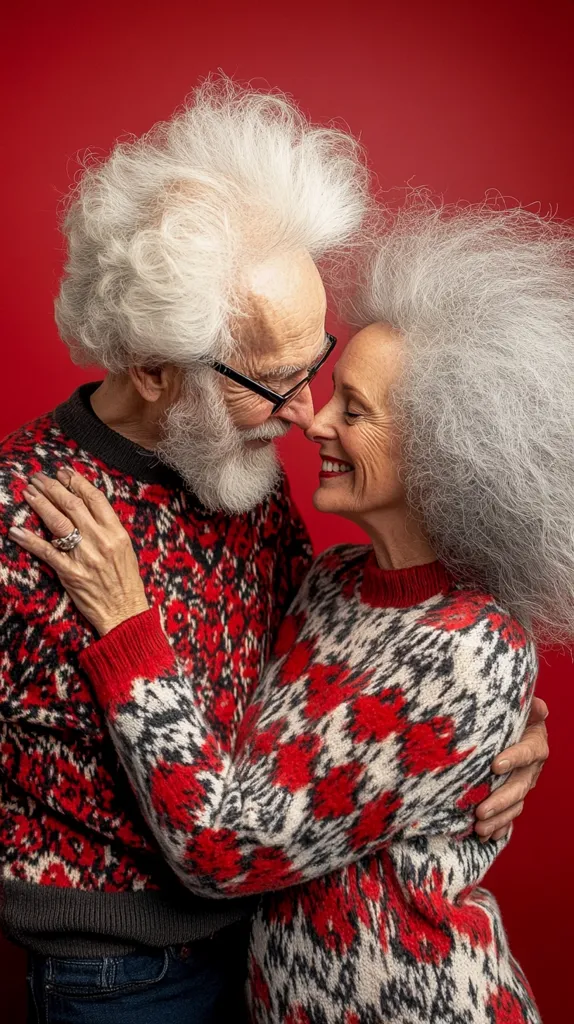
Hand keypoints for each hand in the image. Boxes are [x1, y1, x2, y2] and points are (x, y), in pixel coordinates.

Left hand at [9, 470, 149, 635]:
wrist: (125, 613)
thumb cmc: (126, 583)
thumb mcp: (125, 550)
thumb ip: (109, 529)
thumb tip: (88, 510)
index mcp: (116, 533)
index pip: (95, 499)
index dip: (77, 482)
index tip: (63, 473)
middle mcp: (101, 541)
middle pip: (73, 505)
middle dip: (53, 488)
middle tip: (39, 478)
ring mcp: (84, 556)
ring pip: (58, 522)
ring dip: (41, 505)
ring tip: (29, 492)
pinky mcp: (70, 573)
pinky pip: (46, 552)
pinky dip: (30, 540)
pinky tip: (16, 530)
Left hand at [475, 696, 548, 840]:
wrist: (509, 728)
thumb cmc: (510, 715)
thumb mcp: (518, 708)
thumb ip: (528, 707)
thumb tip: (540, 707)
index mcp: (535, 744)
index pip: (528, 752)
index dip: (514, 758)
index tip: (495, 765)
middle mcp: (532, 768)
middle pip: (519, 786)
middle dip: (500, 800)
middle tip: (480, 810)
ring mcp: (523, 785)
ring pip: (515, 805)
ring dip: (498, 819)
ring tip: (479, 828)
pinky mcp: (513, 797)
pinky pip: (509, 815)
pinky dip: (500, 827)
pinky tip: (488, 836)